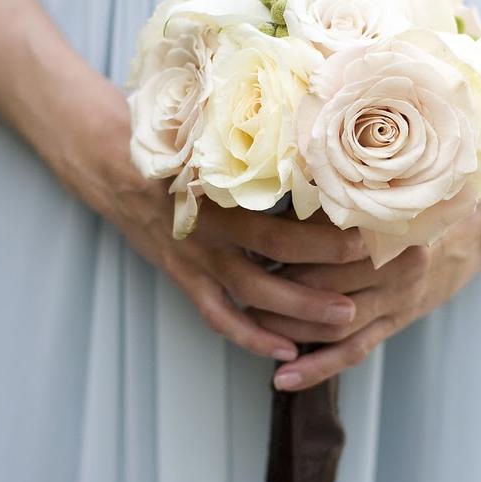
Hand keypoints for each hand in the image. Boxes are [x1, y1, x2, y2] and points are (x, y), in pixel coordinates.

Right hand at [59, 80, 368, 364]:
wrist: (108, 160)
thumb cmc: (170, 138)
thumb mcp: (209, 131)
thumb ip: (256, 141)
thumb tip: (320, 131)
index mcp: (218, 183)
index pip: (278, 203)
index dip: (322, 218)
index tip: (368, 217)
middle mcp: (209, 222)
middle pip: (276, 248)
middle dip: (327, 262)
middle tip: (373, 266)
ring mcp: (195, 254)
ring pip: (253, 292)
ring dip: (300, 308)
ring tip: (345, 318)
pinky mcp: (183, 275)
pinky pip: (219, 315)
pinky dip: (252, 336)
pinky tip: (286, 350)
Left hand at [248, 201, 480, 390]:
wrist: (474, 227)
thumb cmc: (414, 198)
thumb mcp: (379, 186)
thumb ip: (335, 188)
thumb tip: (273, 178)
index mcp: (387, 225)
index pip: (321, 248)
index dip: (278, 252)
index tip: (245, 249)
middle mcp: (395, 266)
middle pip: (322, 288)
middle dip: (274, 293)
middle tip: (236, 288)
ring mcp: (397, 299)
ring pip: (332, 325)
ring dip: (287, 330)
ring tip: (249, 325)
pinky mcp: (396, 323)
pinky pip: (353, 352)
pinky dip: (317, 369)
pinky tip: (283, 380)